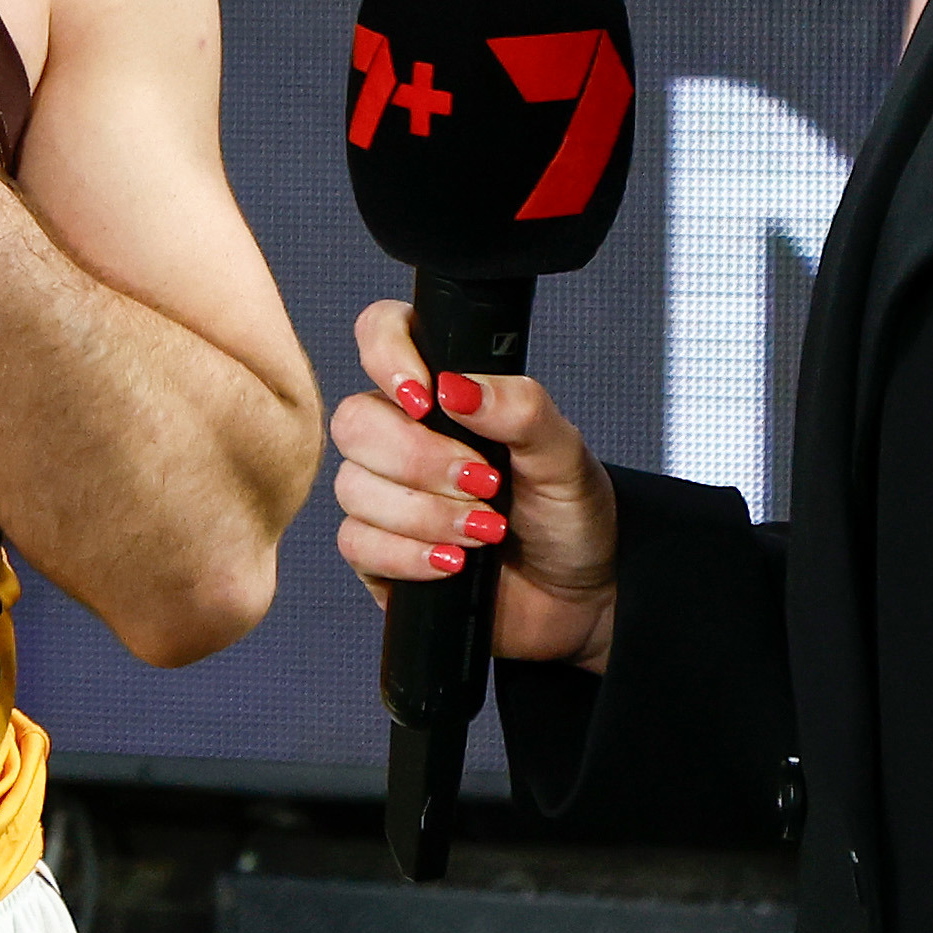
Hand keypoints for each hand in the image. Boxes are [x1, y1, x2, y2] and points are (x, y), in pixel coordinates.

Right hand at [325, 294, 623, 669]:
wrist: (579, 596)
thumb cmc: (569, 515)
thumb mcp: (564, 456)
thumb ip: (520, 409)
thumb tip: (456, 387)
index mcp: (443, 393)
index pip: (381, 336)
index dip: (386, 355)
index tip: (426, 397)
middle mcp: (402, 436)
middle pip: (355, 422)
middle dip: (420, 459)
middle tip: (485, 481)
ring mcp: (384, 495)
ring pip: (354, 487)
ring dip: (427, 514)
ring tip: (488, 530)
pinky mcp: (377, 552)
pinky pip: (357, 542)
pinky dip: (409, 555)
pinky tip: (453, 564)